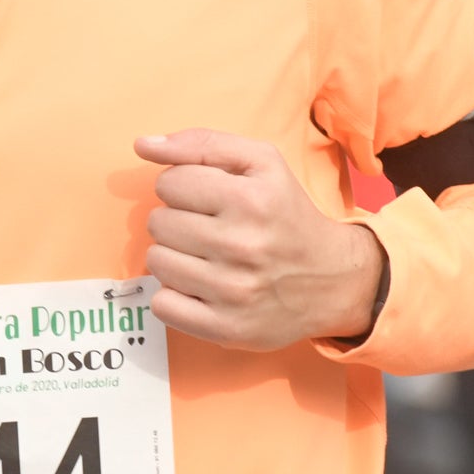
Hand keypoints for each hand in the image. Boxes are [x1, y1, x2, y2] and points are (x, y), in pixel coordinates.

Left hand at [134, 130, 383, 350]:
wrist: (331, 279)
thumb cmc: (286, 214)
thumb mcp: (260, 162)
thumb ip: (202, 144)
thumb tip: (143, 145)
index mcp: (251, 200)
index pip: (169, 183)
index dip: (182, 187)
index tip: (205, 199)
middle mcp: (242, 246)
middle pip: (158, 223)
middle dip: (177, 220)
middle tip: (207, 229)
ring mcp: (233, 292)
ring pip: (156, 262)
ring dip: (173, 256)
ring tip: (204, 257)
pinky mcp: (226, 329)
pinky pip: (162, 304)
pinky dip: (174, 295)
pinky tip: (200, 286)